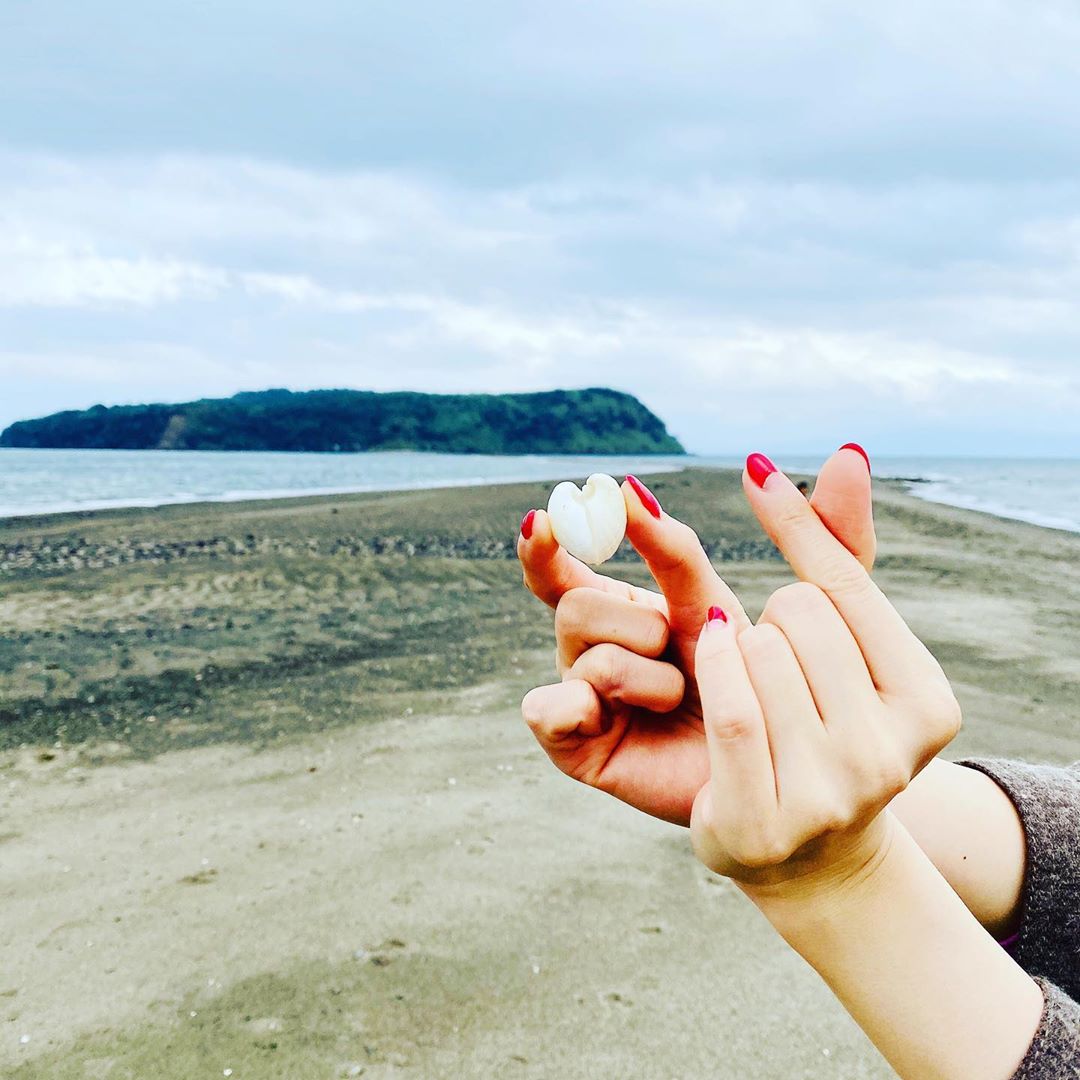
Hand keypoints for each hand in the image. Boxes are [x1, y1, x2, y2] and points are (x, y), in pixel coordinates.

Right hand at [518, 446, 875, 823]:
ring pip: (578, 646)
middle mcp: (604, 641)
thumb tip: (854, 449)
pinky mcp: (576, 743)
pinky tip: (596, 713)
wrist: (785, 790)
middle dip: (637, 616)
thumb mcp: (815, 616)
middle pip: (580, 597)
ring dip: (639, 669)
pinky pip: (543, 708)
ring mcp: (586, 691)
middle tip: (680, 646)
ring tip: (679, 698)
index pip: (581, 555)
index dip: (559, 533)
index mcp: (640, 603)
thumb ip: (829, 540)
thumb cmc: (787, 695)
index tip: (554, 510)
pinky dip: (569, 703)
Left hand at [690, 461, 960, 902]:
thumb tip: (845, 453)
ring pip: (756, 650)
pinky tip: (710, 653)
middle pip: (796, 612)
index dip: (795, 525)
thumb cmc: (822, 722)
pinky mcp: (767, 816)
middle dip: (766, 620)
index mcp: (925, 701)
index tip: (754, 471)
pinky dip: (711, 667)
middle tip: (772, 661)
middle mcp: (892, 751)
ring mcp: (834, 790)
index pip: (845, 586)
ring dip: (733, 650)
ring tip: (750, 683)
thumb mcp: (846, 646)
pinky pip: (730, 706)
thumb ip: (844, 550)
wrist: (805, 853)